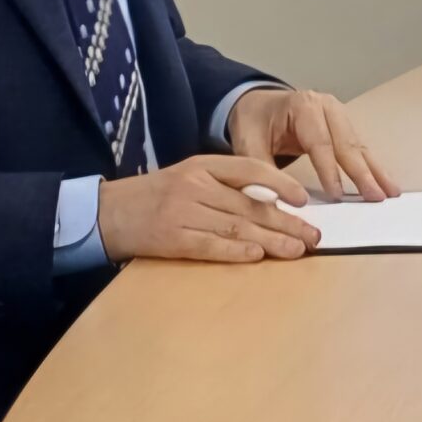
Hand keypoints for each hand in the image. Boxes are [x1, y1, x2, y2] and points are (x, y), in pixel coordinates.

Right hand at [97, 156, 320, 263]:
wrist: (107, 212)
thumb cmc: (155, 195)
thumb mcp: (189, 176)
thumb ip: (225, 185)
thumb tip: (272, 204)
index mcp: (202, 165)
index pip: (251, 169)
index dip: (282, 184)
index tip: (304, 200)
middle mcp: (195, 186)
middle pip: (251, 205)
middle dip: (287, 222)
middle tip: (314, 236)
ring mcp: (182, 212)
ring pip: (237, 226)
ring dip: (272, 241)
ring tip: (298, 250)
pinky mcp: (171, 238)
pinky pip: (211, 245)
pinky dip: (236, 252)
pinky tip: (258, 256)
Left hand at [227, 87, 398, 199]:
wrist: (257, 103)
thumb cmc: (254, 121)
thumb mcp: (247, 141)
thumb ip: (260, 169)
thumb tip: (274, 200)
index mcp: (303, 106)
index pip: (320, 142)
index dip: (329, 170)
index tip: (338, 196)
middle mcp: (327, 107)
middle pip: (347, 143)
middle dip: (362, 173)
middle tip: (375, 197)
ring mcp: (339, 115)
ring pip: (359, 146)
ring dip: (375, 172)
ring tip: (390, 193)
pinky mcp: (344, 127)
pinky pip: (360, 148)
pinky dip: (373, 167)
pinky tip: (386, 183)